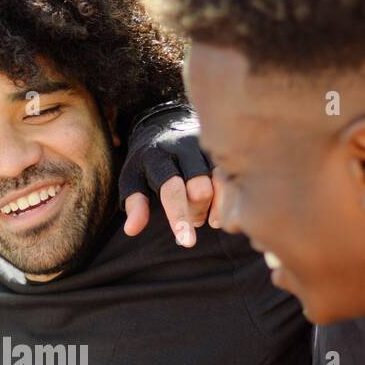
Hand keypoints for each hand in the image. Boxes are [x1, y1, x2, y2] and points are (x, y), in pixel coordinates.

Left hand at [118, 103, 217, 247]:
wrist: (166, 122)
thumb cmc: (147, 162)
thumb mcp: (132, 179)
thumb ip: (135, 204)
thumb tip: (131, 230)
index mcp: (159, 157)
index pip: (171, 190)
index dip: (179, 216)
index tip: (187, 242)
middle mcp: (184, 148)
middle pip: (200, 191)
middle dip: (196, 213)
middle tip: (193, 219)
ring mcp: (207, 147)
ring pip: (221, 184)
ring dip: (216, 208)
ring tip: (209, 218)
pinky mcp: (223, 149)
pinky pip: (234, 178)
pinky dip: (229, 199)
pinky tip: (222, 207)